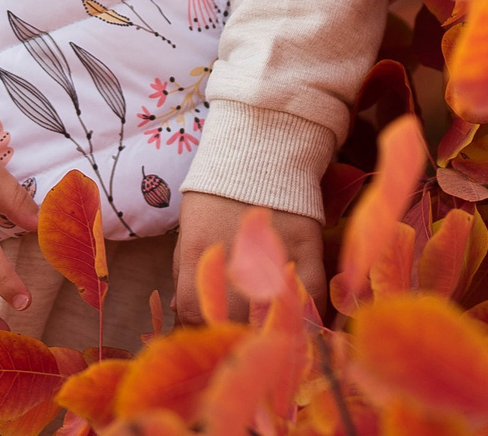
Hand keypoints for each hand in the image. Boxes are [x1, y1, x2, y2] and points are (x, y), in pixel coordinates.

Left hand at [171, 192, 325, 323]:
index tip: (205, 333)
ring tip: (262, 332)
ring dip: (264, 332)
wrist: (260, 151)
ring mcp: (273, 259)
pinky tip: (294, 320)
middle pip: (230, 322)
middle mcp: (234, 260)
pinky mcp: (310, 255)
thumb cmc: (217, 191)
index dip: (198, 328)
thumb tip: (177, 312)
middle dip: (230, 333)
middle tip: (235, 335)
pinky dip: (303, 318)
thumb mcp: (189, 226)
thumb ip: (183, 270)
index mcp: (198, 253)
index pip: (192, 313)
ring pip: (269, 320)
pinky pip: (310, 303)